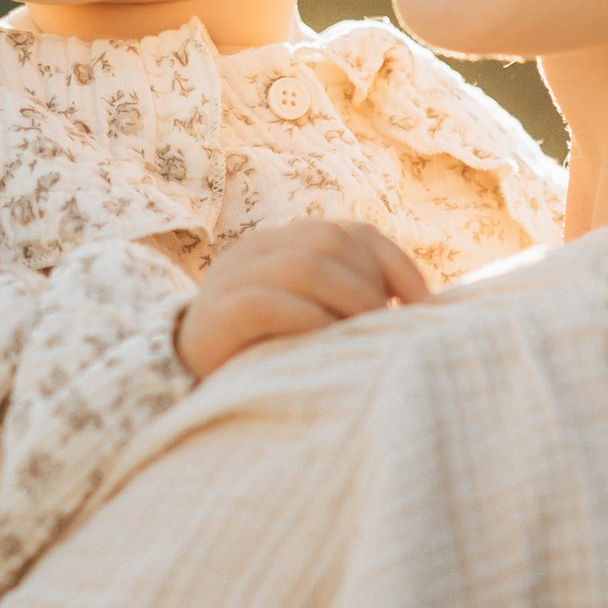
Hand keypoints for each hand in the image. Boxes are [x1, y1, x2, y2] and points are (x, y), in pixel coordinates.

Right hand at [175, 221, 429, 377]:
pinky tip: (325, 342)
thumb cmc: (261, 350)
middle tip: (388, 328)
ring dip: (347, 299)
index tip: (428, 307)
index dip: (396, 264)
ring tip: (363, 336)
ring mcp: (234, 277)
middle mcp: (259, 249)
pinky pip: (267, 303)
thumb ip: (346, 302)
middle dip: (370, 284)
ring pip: (303, 265)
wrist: (179, 376)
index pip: (350, 232)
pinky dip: (306, 320)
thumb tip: (422, 313)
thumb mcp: (308, 317)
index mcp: (284, 242)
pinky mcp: (217, 314)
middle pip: (330, 240)